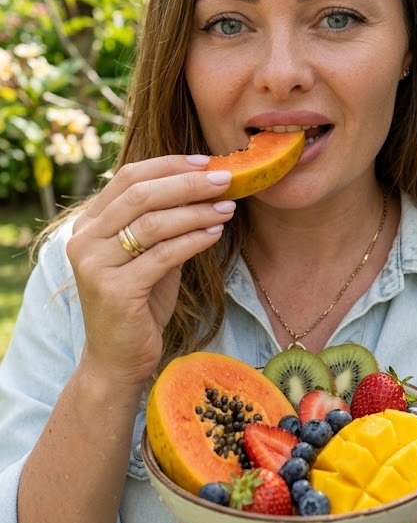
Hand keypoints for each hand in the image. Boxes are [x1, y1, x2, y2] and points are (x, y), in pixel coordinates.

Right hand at [66, 155, 234, 388]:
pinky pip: (162, 255)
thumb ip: (164, 224)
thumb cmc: (139, 306)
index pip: (128, 177)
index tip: (206, 161)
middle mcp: (84, 240)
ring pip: (152, 222)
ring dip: (196, 210)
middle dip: (187, 183)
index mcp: (89, 224)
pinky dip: (193, 240)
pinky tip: (216, 233)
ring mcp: (94, 265)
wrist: (118, 361)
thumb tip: (205, 186)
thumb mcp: (149, 256)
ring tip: (227, 206)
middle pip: (140, 194)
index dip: (169, 165)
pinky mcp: (114, 290)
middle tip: (225, 179)